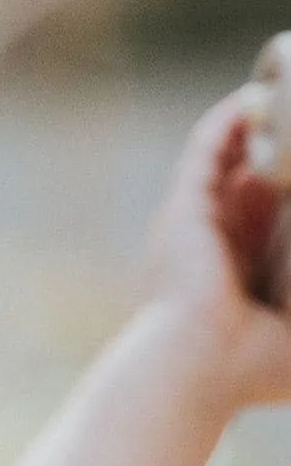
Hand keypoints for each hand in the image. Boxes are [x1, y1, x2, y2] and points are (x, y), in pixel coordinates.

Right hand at [138, 91, 290, 412]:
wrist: (194, 370)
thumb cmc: (246, 372)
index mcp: (243, 272)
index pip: (268, 215)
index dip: (285, 187)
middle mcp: (218, 242)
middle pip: (248, 179)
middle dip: (276, 151)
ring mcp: (198, 223)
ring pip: (226, 158)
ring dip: (254, 126)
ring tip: (283, 93)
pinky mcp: (185, 208)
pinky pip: (206, 149)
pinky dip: (227, 120)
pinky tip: (255, 93)